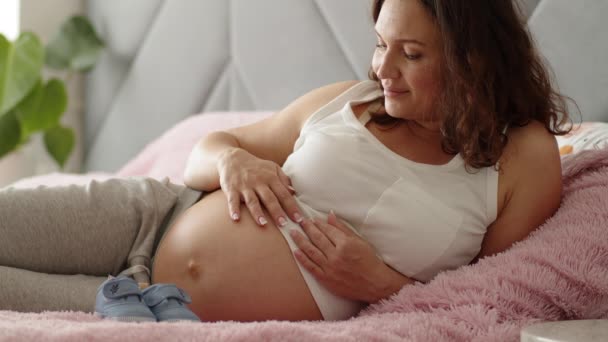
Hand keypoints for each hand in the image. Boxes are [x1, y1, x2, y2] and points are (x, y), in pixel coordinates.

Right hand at [217, 147, 302, 226]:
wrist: (233, 158)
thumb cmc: (256, 166)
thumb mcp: (272, 168)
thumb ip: (284, 180)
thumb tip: (294, 193)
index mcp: (271, 178)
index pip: (283, 194)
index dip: (292, 207)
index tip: (299, 219)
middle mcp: (258, 182)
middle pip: (269, 198)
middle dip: (277, 211)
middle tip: (284, 224)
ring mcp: (244, 186)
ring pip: (252, 200)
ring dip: (257, 212)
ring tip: (263, 224)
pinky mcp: (231, 189)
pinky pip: (232, 200)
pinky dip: (233, 209)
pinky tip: (236, 219)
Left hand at [290, 210, 408, 301]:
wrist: (374, 283)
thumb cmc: (369, 260)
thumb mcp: (359, 241)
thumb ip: (343, 228)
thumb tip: (330, 215)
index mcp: (345, 244)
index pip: (328, 230)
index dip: (319, 223)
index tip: (312, 219)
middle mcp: (336, 255)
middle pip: (317, 238)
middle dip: (307, 228)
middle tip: (299, 221)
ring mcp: (330, 268)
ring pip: (311, 251)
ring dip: (300, 240)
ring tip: (293, 233)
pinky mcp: (326, 279)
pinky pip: (311, 267)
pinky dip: (302, 259)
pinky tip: (295, 251)